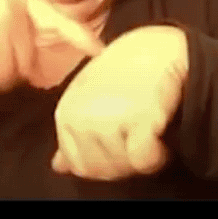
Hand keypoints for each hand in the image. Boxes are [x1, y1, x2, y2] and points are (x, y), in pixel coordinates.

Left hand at [52, 25, 188, 179]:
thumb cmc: (123, 74)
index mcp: (66, 113)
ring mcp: (106, 117)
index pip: (79, 165)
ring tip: (148, 133)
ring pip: (122, 167)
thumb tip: (59, 166)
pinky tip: (158, 138)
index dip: (104, 165)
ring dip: (139, 158)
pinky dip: (155, 156)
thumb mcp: (89, 99)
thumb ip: (73, 134)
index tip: (121, 148)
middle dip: (122, 165)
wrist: (157, 48)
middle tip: (138, 142)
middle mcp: (80, 116)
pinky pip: (142, 159)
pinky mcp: (137, 117)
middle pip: (101, 170)